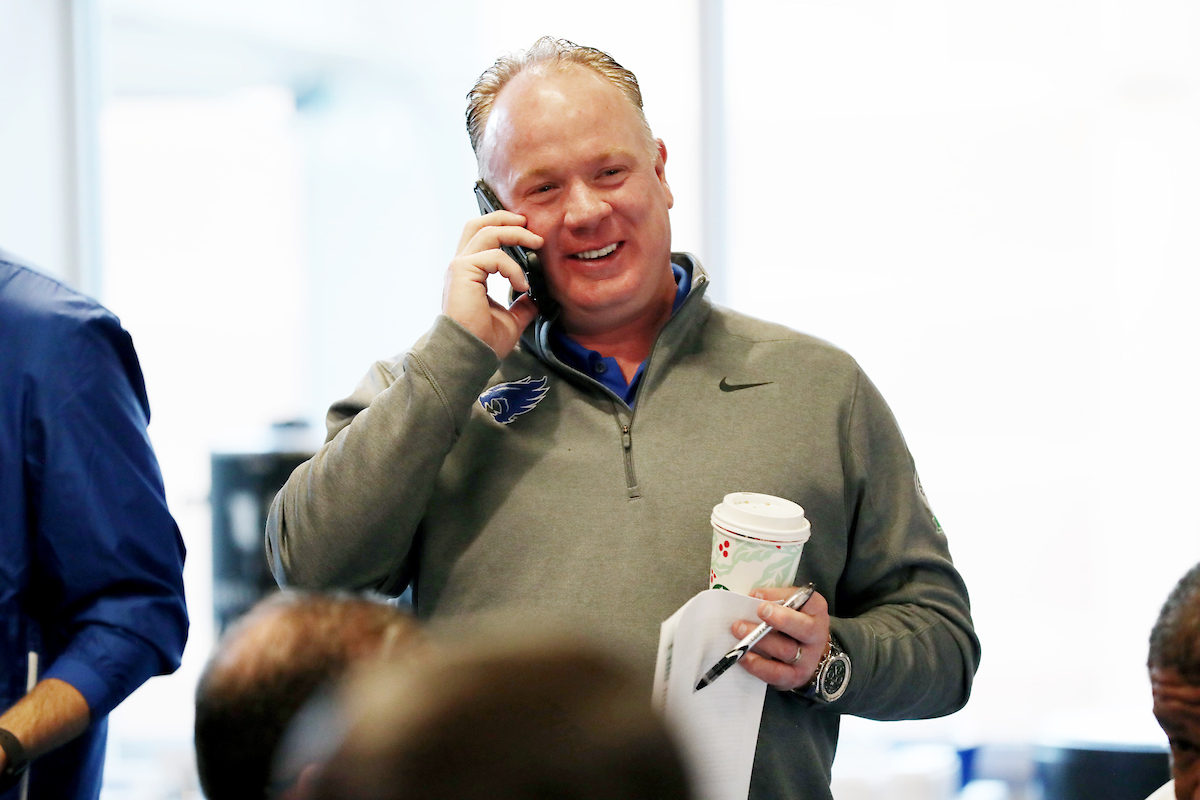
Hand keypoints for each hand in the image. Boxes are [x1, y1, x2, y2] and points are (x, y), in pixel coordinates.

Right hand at [443, 210, 544, 357]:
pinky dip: (513, 267)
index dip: (504, 229)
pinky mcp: (461, 272)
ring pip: (486, 232)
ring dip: (515, 233)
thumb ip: (522, 304)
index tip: (529, 234)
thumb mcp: (511, 319)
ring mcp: (459, 267)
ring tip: (536, 242)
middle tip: (530, 223)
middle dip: (505, 218)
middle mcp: (461, 266)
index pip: (482, 237)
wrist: (469, 355)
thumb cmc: (483, 341)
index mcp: (469, 273)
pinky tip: (522, 284)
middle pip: (478, 224)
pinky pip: (493, 256)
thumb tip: (536, 297)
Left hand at [731, 586, 831, 690]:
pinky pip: (776, 673)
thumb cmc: (791, 619)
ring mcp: (808, 659)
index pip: (805, 601)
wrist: (803, 650)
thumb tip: (754, 597)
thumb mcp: (788, 602)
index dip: (783, 599)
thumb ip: (774, 597)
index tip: (760, 600)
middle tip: (757, 612)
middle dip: (780, 619)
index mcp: (816, 610)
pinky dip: (757, 665)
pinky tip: (743, 656)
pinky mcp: (796, 677)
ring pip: (786, 650)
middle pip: (803, 628)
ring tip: (739, 631)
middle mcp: (817, 635)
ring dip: (760, 641)